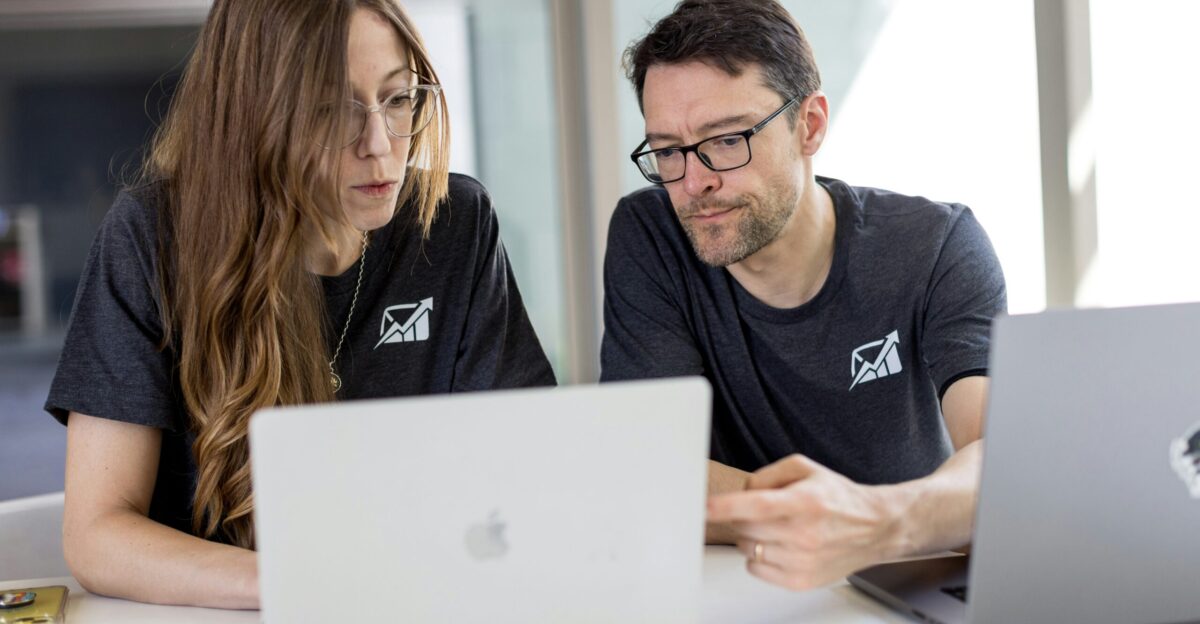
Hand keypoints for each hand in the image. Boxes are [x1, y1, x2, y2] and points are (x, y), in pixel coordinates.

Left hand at [706, 454, 899, 590]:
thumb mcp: (805, 469)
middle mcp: (804, 534)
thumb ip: (768, 475)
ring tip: (778, 528)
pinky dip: (760, 557)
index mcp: (804, 502)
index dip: (727, 506)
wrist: (875, 528)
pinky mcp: (800, 581)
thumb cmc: (838, 499)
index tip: (705, 507)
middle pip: (746, 528)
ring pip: (748, 549)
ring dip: (753, 537)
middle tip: (763, 511)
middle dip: (744, 517)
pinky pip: (756, 569)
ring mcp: (802, 561)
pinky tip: (780, 546)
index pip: (758, 505)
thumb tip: (742, 491)